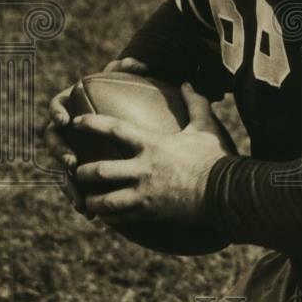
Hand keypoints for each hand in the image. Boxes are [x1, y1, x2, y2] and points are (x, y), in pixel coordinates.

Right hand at [44, 56, 148, 216]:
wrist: (131, 121)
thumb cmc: (127, 98)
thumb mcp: (128, 82)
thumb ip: (128, 69)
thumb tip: (135, 62)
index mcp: (72, 107)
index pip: (56, 106)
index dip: (56, 112)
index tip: (66, 119)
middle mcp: (67, 132)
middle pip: (53, 141)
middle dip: (60, 152)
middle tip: (72, 161)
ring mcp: (72, 153)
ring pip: (62, 170)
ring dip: (68, 184)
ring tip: (79, 198)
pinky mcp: (82, 174)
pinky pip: (77, 188)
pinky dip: (82, 201)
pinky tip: (93, 217)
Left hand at [72, 83, 228, 226]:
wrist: (224, 192)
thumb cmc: (215, 158)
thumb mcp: (205, 127)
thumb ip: (194, 103)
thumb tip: (187, 83)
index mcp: (152, 145)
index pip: (114, 130)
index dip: (92, 124)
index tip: (76, 122)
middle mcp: (143, 169)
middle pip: (100, 171)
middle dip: (83, 172)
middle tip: (76, 170)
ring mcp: (145, 193)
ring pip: (106, 200)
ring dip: (92, 200)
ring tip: (86, 200)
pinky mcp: (150, 212)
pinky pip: (122, 218)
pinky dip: (111, 218)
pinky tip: (106, 218)